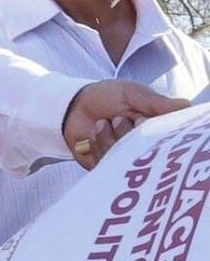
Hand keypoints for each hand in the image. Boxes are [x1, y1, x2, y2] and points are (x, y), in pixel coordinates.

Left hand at [62, 80, 189, 168]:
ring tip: (102, 123)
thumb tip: (186, 105)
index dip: (149, 131)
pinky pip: (106, 166)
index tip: (138, 119)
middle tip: (117, 118)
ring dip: (109, 139)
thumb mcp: (132, 93)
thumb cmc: (107, 96)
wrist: (74, 106)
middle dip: (127, 134)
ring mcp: (125, 159)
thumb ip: (155, 102)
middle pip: (144, 152)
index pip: (164, 139)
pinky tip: (92, 134)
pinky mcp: (107, 167)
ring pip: (124, 160)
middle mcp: (143, 148)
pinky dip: (98, 147)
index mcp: (156, 130)